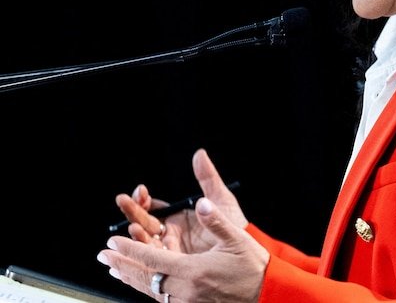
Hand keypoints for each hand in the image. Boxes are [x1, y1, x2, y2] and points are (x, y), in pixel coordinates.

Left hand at [98, 196, 268, 302]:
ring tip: (114, 270)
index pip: (153, 259)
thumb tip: (201, 203)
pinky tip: (141, 283)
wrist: (266, 292)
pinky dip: (146, 289)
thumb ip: (216, 221)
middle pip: (145, 278)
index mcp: (195, 271)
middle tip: (103, 256)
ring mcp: (188, 301)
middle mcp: (187, 289)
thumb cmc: (253, 265)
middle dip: (121, 265)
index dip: (130, 250)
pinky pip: (162, 299)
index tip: (113, 243)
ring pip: (150, 291)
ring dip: (130, 279)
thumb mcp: (237, 239)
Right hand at [113, 148, 248, 254]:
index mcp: (177, 217)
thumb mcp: (220, 199)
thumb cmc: (234, 226)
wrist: (246, 254)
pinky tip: (137, 248)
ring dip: (136, 232)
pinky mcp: (172, 266)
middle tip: (124, 201)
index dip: (143, 199)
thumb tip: (200, 154)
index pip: (153, 206)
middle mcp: (169, 233)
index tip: (140, 191)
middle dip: (132, 210)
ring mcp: (169, 250)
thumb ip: (208, 178)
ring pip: (145, 240)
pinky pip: (152, 260)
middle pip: (143, 221)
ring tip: (134, 226)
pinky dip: (142, 254)